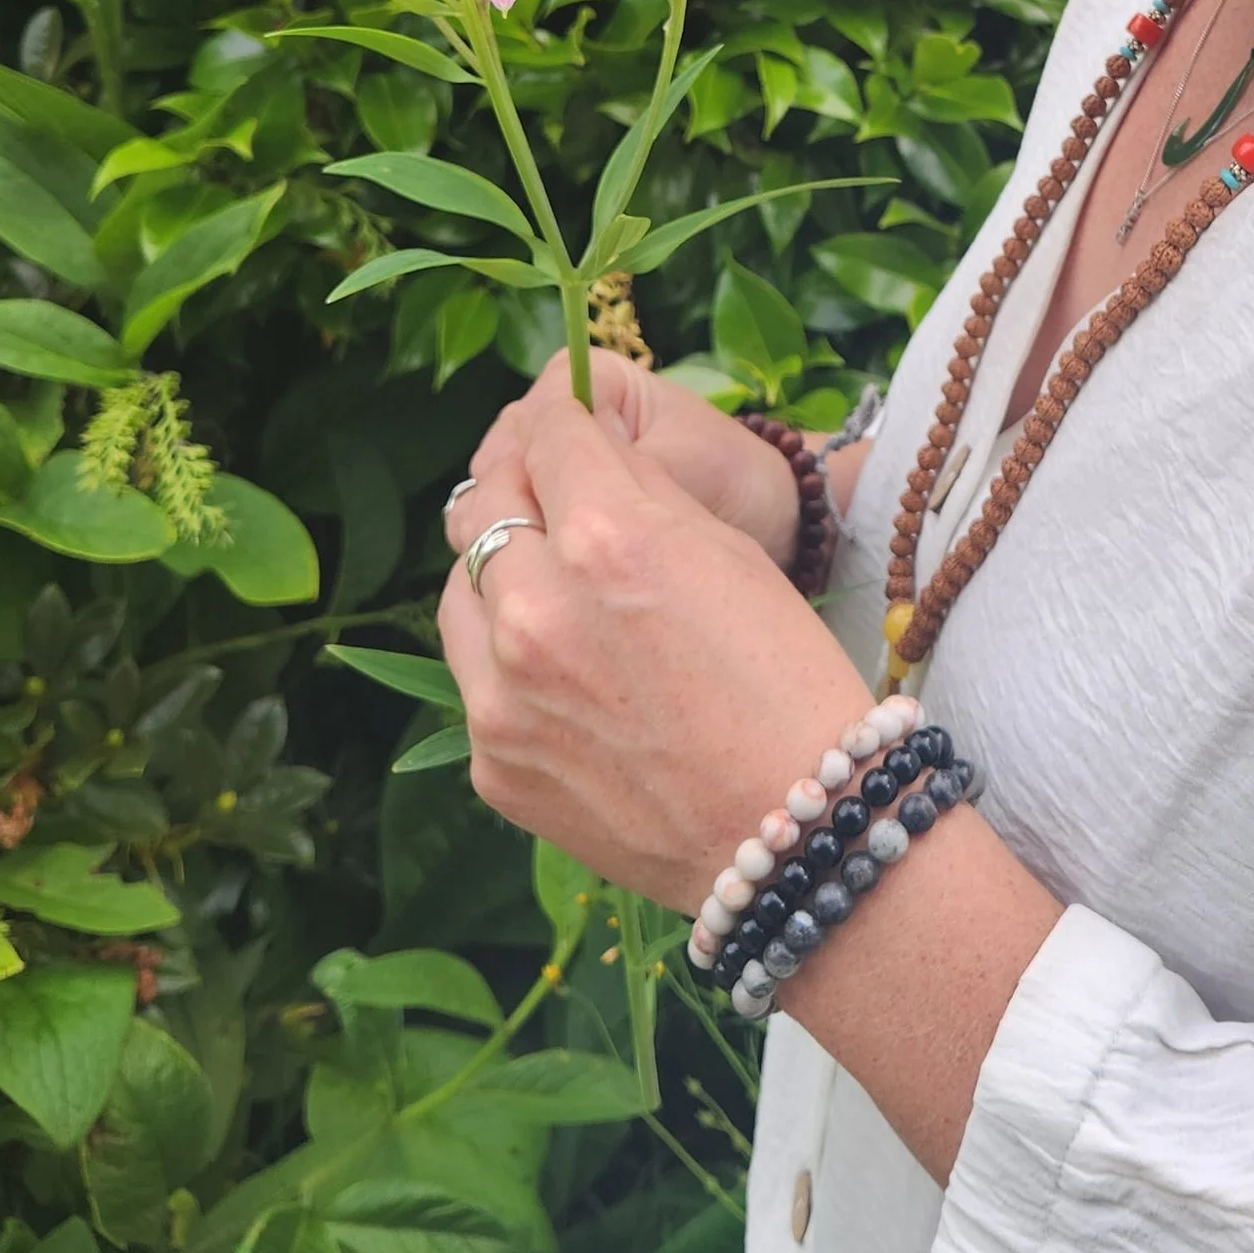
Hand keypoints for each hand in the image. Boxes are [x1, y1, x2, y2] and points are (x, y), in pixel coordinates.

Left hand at [438, 384, 867, 910]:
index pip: (546, 432)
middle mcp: (535, 609)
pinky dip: (511, 667)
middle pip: (481, 502)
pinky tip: (575, 685)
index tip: (569, 425)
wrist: (793, 833)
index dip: (562, 418)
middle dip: (518, 487)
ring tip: (559, 600)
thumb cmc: (786, 683)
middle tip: (552, 499)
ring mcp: (500, 693)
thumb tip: (588, 445)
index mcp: (607, 539)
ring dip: (501, 577)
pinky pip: (476, 682)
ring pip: (460, 592)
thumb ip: (641, 490)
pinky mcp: (491, 762)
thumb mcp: (728, 553)